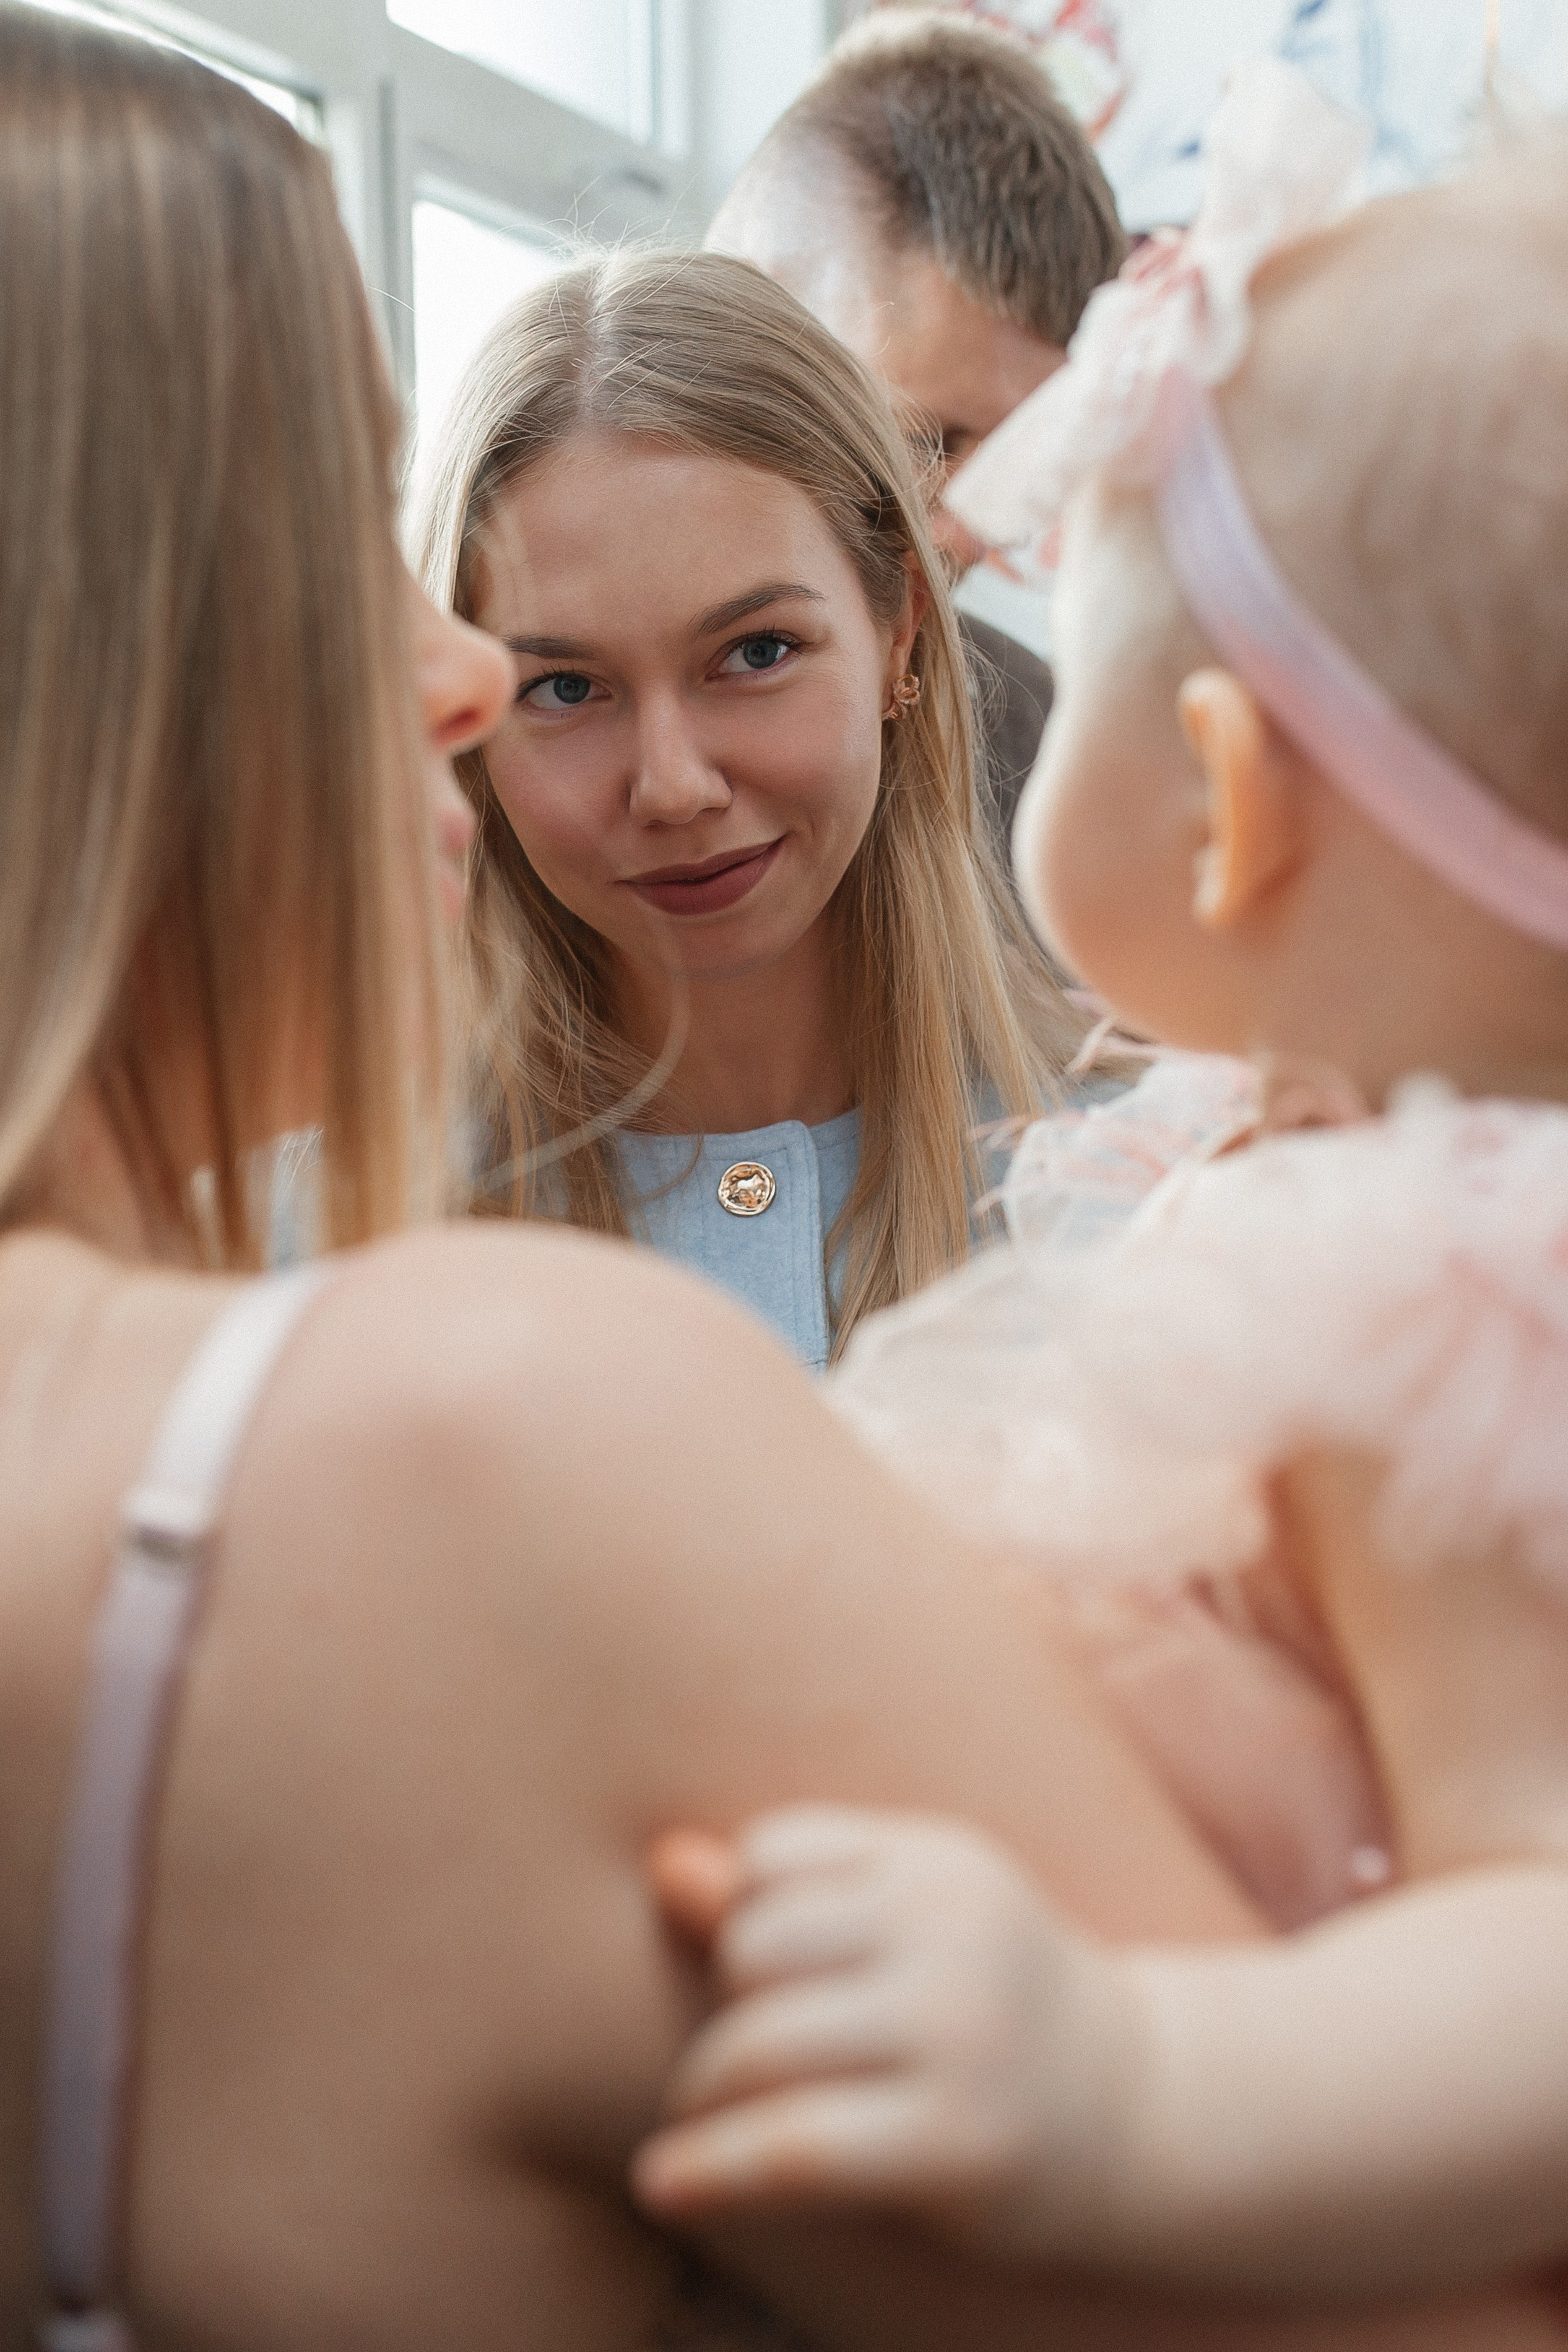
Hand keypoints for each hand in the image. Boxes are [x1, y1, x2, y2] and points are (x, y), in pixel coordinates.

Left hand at [634, 1805, 1136, 2261]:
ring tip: (706, 2117)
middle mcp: (954, 1933)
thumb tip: (664, 1863)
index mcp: (939, 1862)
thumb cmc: (985, 2008)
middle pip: (755, 1945)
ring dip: (705, 2089)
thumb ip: (786, 1895)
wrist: (1137, 2111)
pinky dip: (711, 2168)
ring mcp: (960, 2035)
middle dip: (729, 2002)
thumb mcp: (910, 1925)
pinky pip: (792, 2147)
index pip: (774, 1851)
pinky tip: (662, 2185)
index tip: (761, 1968)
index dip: (742, 1911)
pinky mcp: (955, 2142)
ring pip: (762, 2042)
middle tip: (745, 2053)